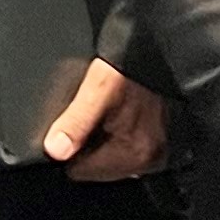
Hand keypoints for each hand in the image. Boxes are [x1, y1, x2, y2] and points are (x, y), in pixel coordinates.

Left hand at [44, 59, 170, 181]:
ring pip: (112, 156)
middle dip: (87, 144)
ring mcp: (158, 148)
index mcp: (133, 151)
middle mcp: (149, 156)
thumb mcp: (97, 87)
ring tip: (103, 108)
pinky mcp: (163, 137)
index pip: (81, 171)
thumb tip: (55, 149)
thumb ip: (75, 121)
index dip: (67, 149)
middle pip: (98, 166)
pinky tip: (117, 111)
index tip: (68, 127)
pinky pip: (129, 145)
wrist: (160, 48)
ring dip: (102, 139)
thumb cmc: (133, 63)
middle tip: (91, 110)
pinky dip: (118, 133)